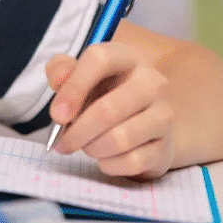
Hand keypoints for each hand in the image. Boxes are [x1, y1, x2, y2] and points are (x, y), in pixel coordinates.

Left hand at [46, 42, 174, 178]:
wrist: (141, 124)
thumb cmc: (101, 94)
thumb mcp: (78, 76)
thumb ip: (61, 71)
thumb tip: (59, 79)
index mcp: (126, 58)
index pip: (100, 60)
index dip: (73, 88)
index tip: (56, 114)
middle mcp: (152, 82)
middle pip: (109, 109)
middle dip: (77, 131)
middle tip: (62, 142)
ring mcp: (164, 114)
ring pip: (120, 139)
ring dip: (92, 148)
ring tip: (85, 146)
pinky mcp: (166, 146)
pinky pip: (132, 161)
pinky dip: (109, 164)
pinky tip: (104, 158)